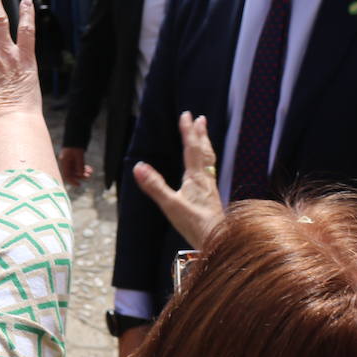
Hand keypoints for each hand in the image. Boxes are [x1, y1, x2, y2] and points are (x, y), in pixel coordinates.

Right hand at [59, 147, 92, 184]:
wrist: (76, 134)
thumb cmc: (76, 144)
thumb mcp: (79, 155)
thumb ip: (80, 165)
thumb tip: (81, 174)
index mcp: (64, 161)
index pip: (66, 175)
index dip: (72, 181)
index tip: (79, 184)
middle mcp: (66, 162)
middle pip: (71, 173)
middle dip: (80, 175)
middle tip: (88, 176)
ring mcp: (69, 160)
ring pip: (75, 169)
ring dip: (83, 171)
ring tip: (90, 172)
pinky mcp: (73, 157)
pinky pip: (77, 165)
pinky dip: (83, 167)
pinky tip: (89, 168)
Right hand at [131, 111, 223, 249]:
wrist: (218, 241)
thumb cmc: (195, 225)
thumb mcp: (170, 206)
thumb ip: (155, 186)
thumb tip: (138, 166)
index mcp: (196, 178)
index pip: (191, 149)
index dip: (188, 132)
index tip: (186, 115)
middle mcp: (205, 179)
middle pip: (204, 151)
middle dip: (200, 134)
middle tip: (199, 118)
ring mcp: (209, 187)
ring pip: (209, 160)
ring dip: (205, 144)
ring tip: (204, 134)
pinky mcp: (210, 196)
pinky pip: (209, 170)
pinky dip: (206, 159)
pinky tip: (205, 166)